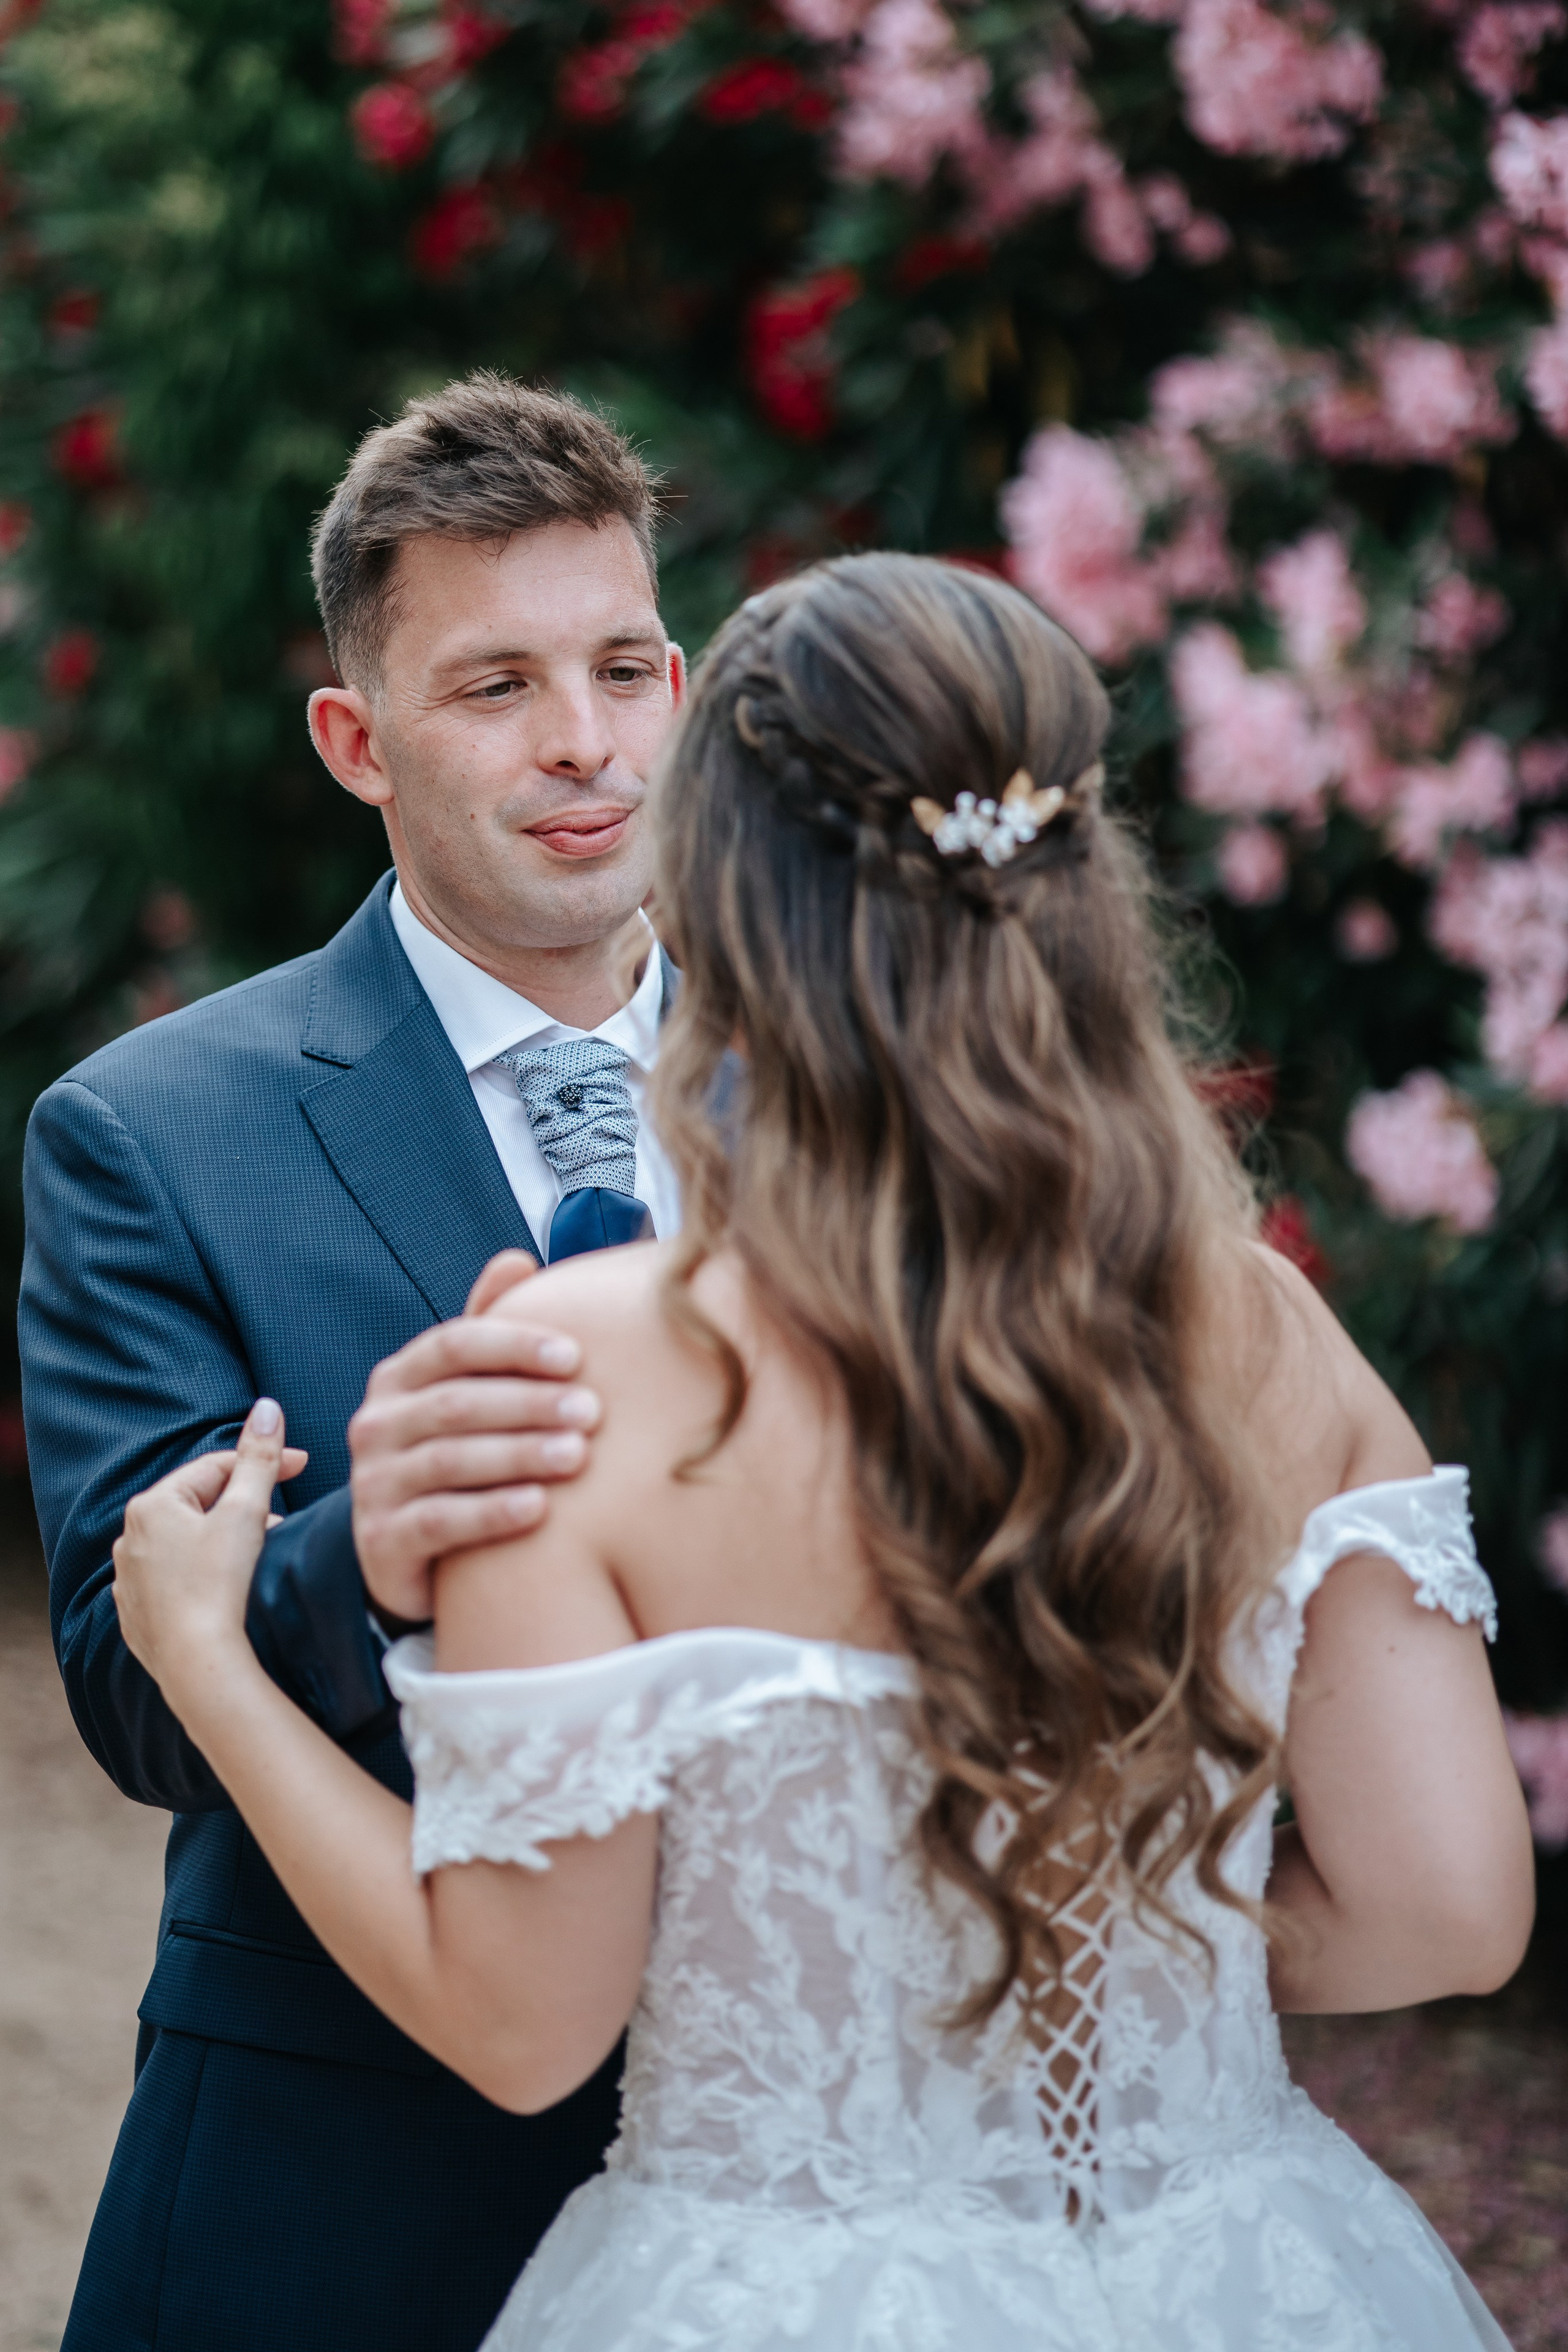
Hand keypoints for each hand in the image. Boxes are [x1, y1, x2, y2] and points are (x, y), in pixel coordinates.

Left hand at [113, 1400, 306, 1718]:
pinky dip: (201, 1578)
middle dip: (243, 1508)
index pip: (216, 1467)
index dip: (264, 1462)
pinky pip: (173, 1582)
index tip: (302, 1466)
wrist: (197, 1664)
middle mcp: (129, 1537)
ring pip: (186, 1545)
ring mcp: (129, 1580)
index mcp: (152, 1505)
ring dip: (221, 1542)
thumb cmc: (219, 1583)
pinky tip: (226, 1591)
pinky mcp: (136, 1616)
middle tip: (282, 1524)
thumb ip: (258, 1458)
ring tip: (257, 1559)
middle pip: (199, 1506)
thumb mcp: (245, 1513)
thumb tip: (266, 1407)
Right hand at [349, 1250, 601, 1627]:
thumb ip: (490, 1330)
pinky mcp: (381, 1541)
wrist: (407, 1548)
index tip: (575, 1355)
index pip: (452, 1344)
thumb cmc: (454, 1452)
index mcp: (398, 1377)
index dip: (513, 1345)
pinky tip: (539, 1508)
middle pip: (456, 1403)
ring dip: (518, 1455)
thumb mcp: (466, 1391)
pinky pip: (439, 1522)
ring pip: (449, 1460)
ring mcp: (374, 1483)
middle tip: (593, 1410)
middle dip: (529, 1403)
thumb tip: (518, 1260)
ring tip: (577, 1455)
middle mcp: (376, 1424)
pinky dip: (491, 1513)